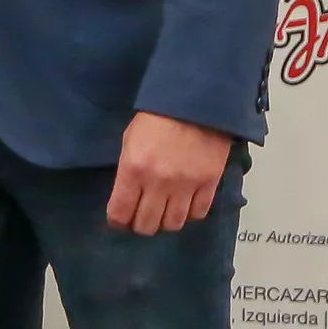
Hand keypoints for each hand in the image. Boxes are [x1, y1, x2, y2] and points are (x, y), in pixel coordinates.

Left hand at [105, 112, 233, 235]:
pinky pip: (198, 214)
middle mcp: (158, 182)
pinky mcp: (209, 184)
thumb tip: (126, 196)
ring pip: (173, 224)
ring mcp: (185, 185)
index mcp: (133, 169)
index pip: (121, 212)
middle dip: (141, 225)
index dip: (118, 221)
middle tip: (142, 218)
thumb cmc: (157, 118)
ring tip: (164, 212)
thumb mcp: (130, 140)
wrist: (195, 103)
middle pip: (147, 225)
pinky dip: (190, 213)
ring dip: (166, 222)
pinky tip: (185, 204)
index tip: (120, 220)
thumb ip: (127, 171)